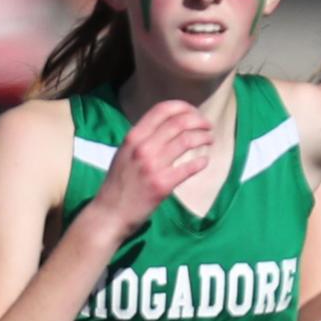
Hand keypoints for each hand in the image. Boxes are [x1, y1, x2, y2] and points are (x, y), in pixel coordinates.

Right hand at [93, 101, 211, 237]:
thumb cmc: (119, 183)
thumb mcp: (124, 153)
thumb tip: (168, 125)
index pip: (162, 109)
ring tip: (210, 140)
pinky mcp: (162, 185)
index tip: (194, 112)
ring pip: (186, 141)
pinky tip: (205, 161)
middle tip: (208, 126)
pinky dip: (201, 162)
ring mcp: (152, 166)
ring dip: (203, 138)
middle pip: (179, 123)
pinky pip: (189, 168)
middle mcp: (142, 147)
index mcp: (133, 137)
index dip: (183, 107)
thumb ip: (143, 139)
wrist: (109, 213)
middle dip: (199, 121)